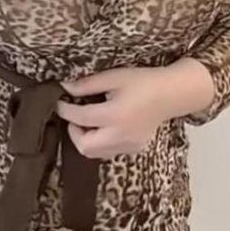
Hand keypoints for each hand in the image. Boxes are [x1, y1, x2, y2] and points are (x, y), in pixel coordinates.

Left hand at [55, 65, 170, 159]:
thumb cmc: (143, 82)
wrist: (171, 94)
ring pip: (95, 153)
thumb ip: (87, 85)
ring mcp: (129, 146)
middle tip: (75, 116)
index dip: (65, 110)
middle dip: (74, 131)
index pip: (81, 118)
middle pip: (85, 146)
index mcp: (115, 116)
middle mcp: (121, 135)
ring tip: (89, 121)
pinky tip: (104, 127)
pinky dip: (100, 142)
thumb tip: (65, 87)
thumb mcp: (113, 77)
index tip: (58, 102)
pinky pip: (108, 151)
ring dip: (86, 139)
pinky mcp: (134, 149)